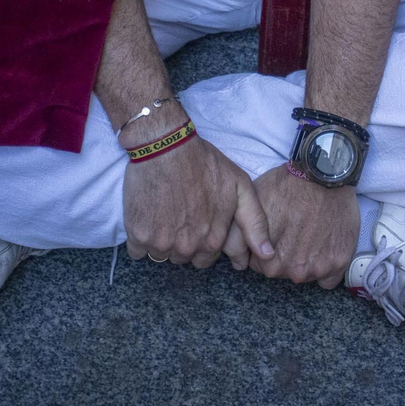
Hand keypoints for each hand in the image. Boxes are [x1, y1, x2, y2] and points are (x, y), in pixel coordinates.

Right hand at [122, 119, 275, 269]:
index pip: (206, 259)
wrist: (165, 146)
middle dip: (182, 242)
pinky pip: (137, 251)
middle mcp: (187, 247)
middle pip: (182, 258)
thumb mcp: (239, 187)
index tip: (195, 222)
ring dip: (160, 241)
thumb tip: (267, 255)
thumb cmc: (204, 163)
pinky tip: (146, 215)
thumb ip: (255, 223)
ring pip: (160, 255)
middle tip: (179, 214)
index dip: (201, 241)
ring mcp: (161, 243)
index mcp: (212, 240)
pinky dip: (140, 238)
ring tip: (163, 212)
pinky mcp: (138, 234)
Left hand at [243, 164, 359, 288]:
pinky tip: (324, 244)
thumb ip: (243, 234)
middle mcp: (292, 269)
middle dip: (286, 256)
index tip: (276, 235)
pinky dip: (327, 264)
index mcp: (267, 259)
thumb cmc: (286, 185)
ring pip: (307, 275)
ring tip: (310, 234)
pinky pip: (329, 279)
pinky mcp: (339, 262)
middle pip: (283, 272)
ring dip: (307, 261)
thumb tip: (239, 252)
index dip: (266, 249)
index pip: (260, 266)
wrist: (322, 173)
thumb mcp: (253, 206)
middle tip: (294, 232)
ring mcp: (317, 268)